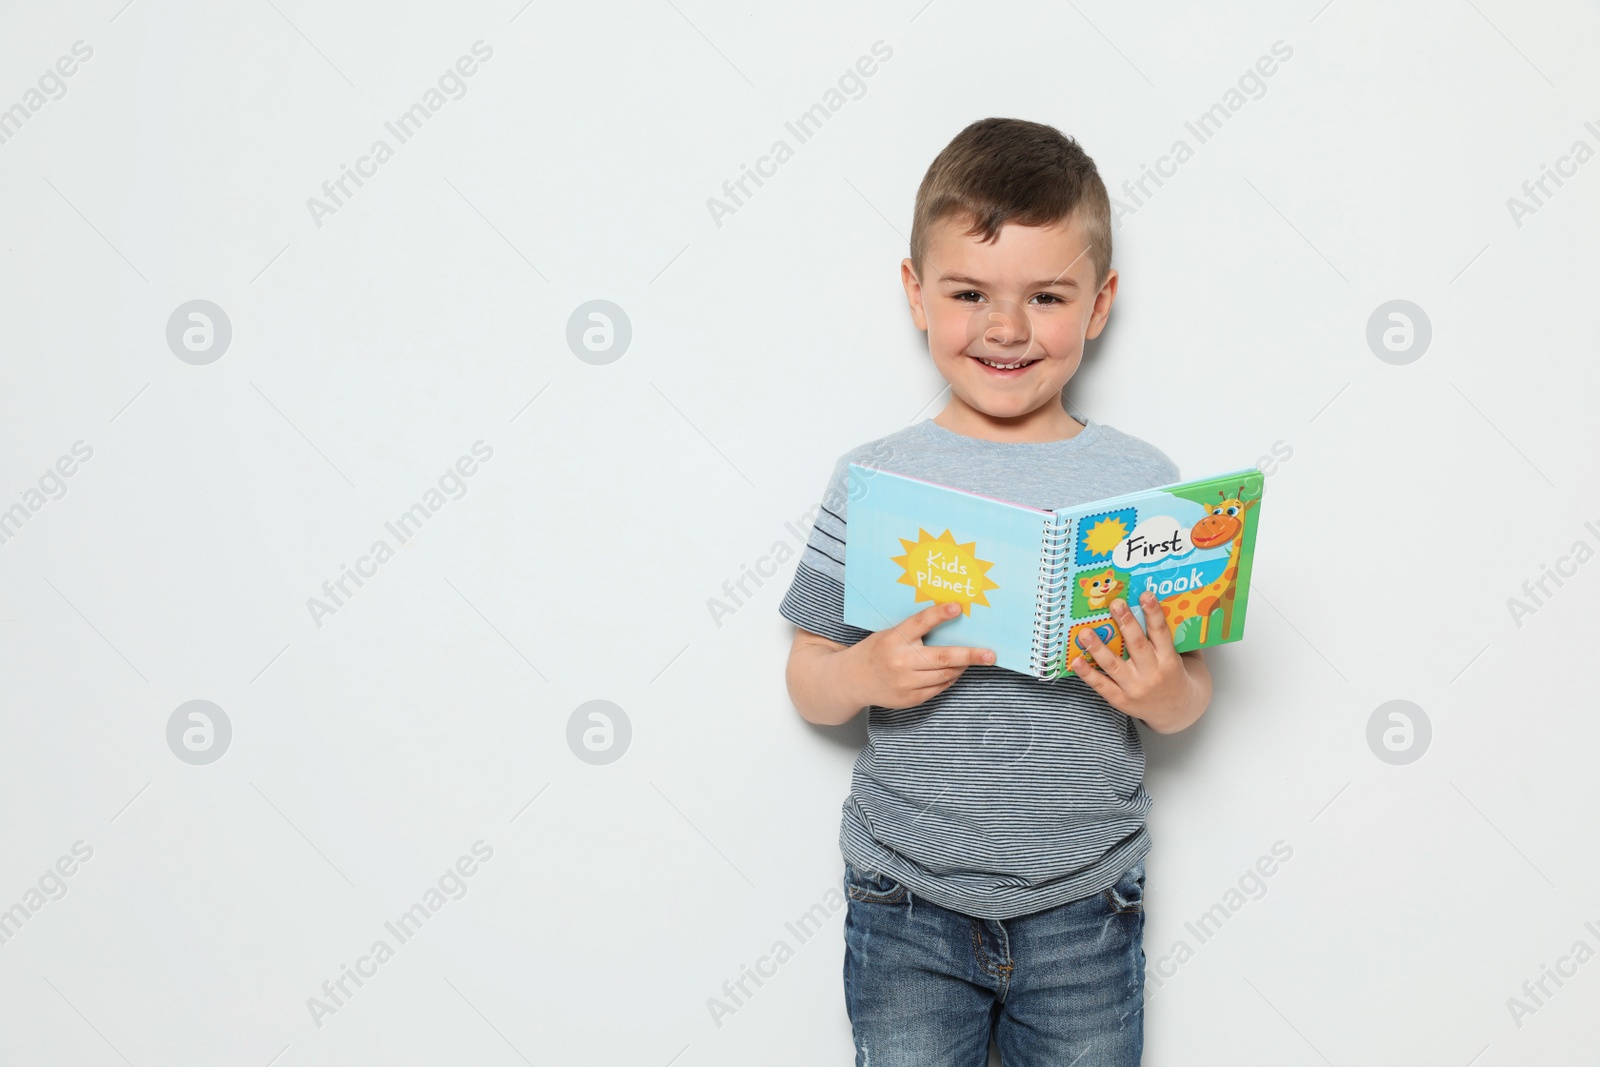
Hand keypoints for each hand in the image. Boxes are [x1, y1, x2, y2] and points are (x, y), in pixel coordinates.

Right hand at [846, 601, 995, 708]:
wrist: (852, 680)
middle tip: (990, 654)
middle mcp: (900, 661)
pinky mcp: (910, 698)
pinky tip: (955, 671)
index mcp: (893, 639)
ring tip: (975, 658)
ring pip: (944, 674)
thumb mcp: (889, 634)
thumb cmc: (875, 651)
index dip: (939, 615)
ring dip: (962, 666)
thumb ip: (913, 632)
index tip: (958, 607)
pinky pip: (939, 687)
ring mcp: (906, 683)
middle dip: (969, 655)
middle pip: (941, 657)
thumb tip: (950, 623)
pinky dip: (950, 678)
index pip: (920, 623)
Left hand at [1067, 591, 1209, 731]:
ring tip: (1084, 632)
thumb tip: (1159, 604)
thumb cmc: (1174, 675)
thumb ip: (1172, 635)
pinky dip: (1087, 674)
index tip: (1145, 594)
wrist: (1177, 711)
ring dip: (1098, 648)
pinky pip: (1101, 685)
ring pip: (1114, 665)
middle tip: (1114, 604)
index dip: (1153, 613)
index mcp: (1169, 660)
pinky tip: (1076, 661)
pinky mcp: (1121, 700)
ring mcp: (1135, 689)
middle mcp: (1152, 674)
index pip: (1161, 632)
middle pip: (1137, 645)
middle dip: (1126, 623)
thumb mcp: (1182, 657)